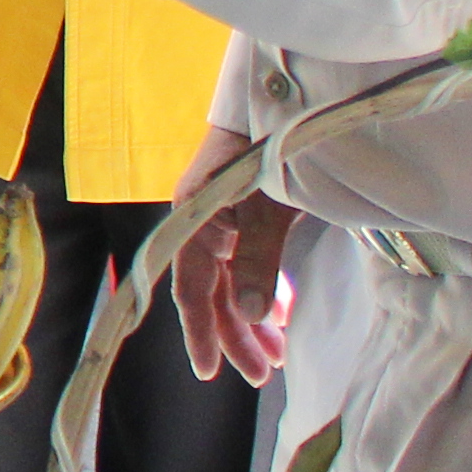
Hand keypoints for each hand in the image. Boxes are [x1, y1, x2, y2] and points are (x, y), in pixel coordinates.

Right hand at [167, 127, 301, 385]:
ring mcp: (221, 221)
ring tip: (276, 353)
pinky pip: (244, 264)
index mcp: (195, 223)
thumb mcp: (270, 208)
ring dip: (251, 319)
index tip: (210, 372)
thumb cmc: (270, 149)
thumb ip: (259, 261)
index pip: (193, 290)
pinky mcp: (242, 214)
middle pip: (213, 293)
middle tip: (261, 375)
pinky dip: (261, 290)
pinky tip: (279, 312)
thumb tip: (251, 316)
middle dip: (236, 335)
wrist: (277, 96)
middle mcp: (201, 226)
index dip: (200, 333)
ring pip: (230, 282)